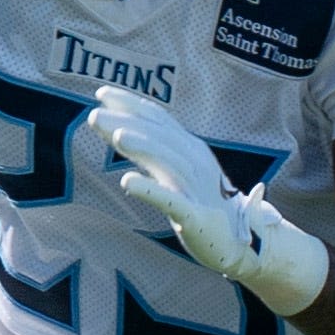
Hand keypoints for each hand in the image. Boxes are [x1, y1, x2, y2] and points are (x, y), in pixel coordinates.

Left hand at [91, 87, 326, 314]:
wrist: (240, 242)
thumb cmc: (202, 204)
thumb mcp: (176, 172)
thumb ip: (149, 152)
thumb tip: (116, 131)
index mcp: (190, 149)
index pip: (159, 119)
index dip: (132, 104)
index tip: (101, 93)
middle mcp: (194, 162)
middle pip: (159, 135)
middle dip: (128, 122)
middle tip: (95, 114)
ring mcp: (196, 188)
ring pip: (169, 161)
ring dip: (143, 146)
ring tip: (116, 135)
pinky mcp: (195, 216)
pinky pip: (171, 200)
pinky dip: (150, 189)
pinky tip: (127, 181)